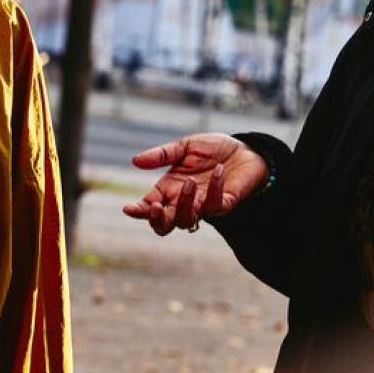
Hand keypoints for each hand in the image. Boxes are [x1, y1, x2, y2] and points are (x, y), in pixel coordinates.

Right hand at [122, 133, 268, 235]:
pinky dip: (215, 189)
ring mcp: (204, 206)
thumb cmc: (212, 150)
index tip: (129, 209)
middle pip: (165, 225)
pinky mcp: (225, 204)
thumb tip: (135, 160)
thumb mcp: (184, 146)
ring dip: (185, 204)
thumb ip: (161, 155)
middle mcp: (184, 201)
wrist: (244, 149)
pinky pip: (215, 206)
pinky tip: (218, 170)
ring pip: (187, 220)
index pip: (150, 206)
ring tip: (190, 181)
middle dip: (158, 220)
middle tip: (157, 207)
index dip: (139, 211)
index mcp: (169, 188)